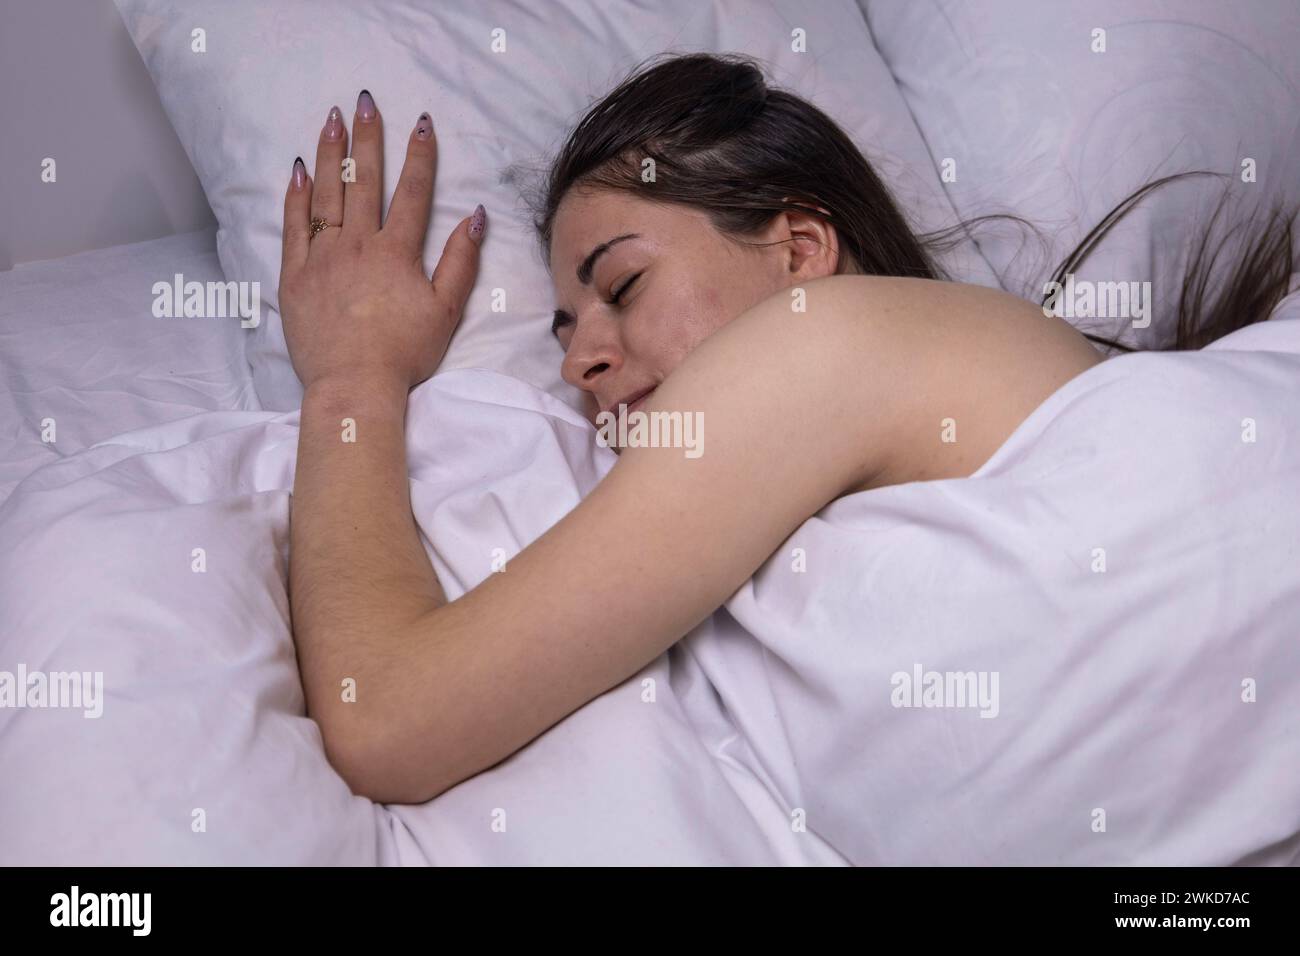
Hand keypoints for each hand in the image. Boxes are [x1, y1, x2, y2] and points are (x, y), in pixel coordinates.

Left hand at [279, 91, 484, 392]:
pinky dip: (297, 196)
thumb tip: (476, 218)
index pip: (412, 192)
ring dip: (329, 154)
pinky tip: (298, 171)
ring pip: (326, 194)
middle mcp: (358, 245)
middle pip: (363, 181)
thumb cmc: (404, 354)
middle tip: (364, 102)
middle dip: (366, 138)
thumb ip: (461, 261)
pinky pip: (294, 226)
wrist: (353, 385)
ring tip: (331, 120)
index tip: (421, 121)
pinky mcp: (295, 275)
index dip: (419, 155)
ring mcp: (322, 257)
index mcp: (396, 252)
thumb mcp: (446, 311)